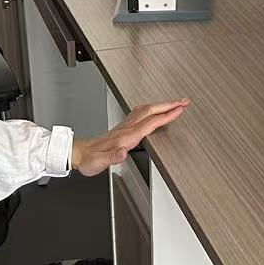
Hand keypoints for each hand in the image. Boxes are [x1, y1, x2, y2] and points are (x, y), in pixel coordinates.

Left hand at [70, 98, 188, 176]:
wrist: (79, 154)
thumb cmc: (90, 159)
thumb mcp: (100, 162)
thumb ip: (113, 157)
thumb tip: (123, 152)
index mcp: (126, 136)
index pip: (150, 123)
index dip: (166, 116)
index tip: (180, 110)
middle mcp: (126, 128)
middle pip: (151, 111)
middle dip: (169, 105)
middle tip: (184, 101)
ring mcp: (124, 127)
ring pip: (147, 110)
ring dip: (162, 105)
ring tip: (175, 103)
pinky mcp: (122, 128)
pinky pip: (140, 113)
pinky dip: (152, 109)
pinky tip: (154, 110)